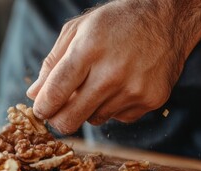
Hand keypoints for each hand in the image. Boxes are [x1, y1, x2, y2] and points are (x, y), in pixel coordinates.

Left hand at [27, 0, 200, 133]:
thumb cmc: (114, 23)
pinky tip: (120, 86)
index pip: (55, 93)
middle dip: (58, 120)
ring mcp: (134, 89)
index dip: (42, 108)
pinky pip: (118, 118)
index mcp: (88, 50)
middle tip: (58, 112)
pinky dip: (112, 108)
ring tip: (99, 83)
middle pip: (70, 118)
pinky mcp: (151, 100)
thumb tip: (33, 95)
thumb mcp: (76, 31)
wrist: (166, 19)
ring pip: (94, 120)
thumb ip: (51, 64)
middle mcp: (111, 73)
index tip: (40, 110)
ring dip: (88, 109)